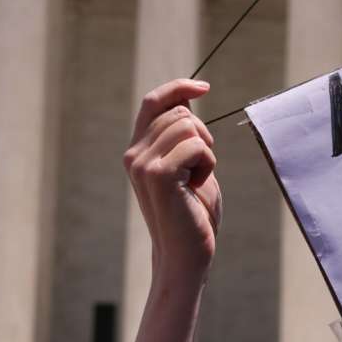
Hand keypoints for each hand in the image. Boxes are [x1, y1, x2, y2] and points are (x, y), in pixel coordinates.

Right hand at [123, 78, 221, 341]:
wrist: (186, 254)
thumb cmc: (193, 213)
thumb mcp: (189, 166)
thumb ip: (184, 136)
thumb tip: (187, 100)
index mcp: (138, 150)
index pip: (153, 102)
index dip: (178, 88)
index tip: (204, 87)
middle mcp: (134, 154)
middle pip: (180, 113)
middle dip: (203, 134)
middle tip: (200, 169)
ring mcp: (142, 163)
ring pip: (190, 127)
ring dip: (207, 152)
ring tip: (196, 180)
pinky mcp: (158, 174)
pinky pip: (196, 146)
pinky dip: (208, 164)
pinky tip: (196, 187)